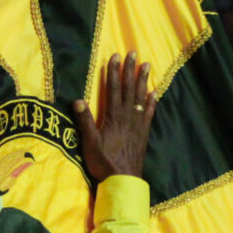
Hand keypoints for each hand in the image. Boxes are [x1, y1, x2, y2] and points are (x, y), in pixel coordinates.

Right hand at [72, 52, 155, 181]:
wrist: (123, 179)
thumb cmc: (104, 162)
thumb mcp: (90, 142)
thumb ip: (85, 121)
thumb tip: (77, 100)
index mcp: (113, 116)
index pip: (112, 89)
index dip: (113, 72)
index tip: (115, 56)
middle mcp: (127, 116)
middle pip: (128, 88)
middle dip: (130, 70)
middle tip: (134, 53)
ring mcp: (137, 124)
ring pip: (140, 97)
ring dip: (143, 81)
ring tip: (147, 66)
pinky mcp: (143, 133)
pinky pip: (148, 114)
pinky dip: (151, 102)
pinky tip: (154, 93)